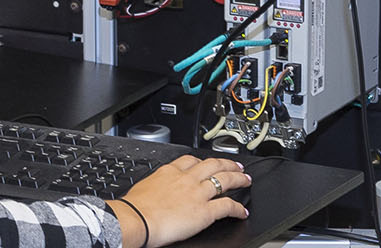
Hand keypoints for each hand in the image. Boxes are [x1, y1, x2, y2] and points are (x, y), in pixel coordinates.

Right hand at [107, 155, 249, 247]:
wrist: (137, 219)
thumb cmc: (134, 208)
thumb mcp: (143, 189)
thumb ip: (155, 188)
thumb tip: (154, 194)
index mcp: (168, 172)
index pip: (190, 160)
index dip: (202, 160)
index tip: (207, 162)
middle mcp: (186, 179)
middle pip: (212, 165)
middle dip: (227, 164)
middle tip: (235, 166)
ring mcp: (197, 193)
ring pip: (224, 180)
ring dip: (238, 179)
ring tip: (245, 180)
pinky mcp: (205, 211)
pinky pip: (227, 206)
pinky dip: (238, 209)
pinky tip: (242, 211)